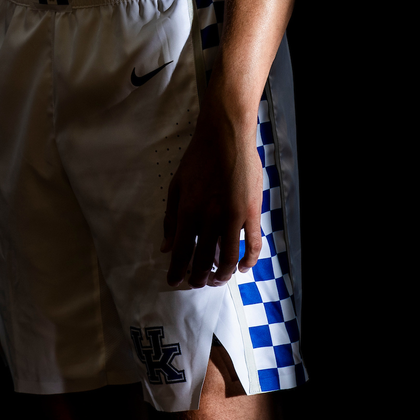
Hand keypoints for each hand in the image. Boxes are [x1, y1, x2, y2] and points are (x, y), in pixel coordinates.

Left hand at [160, 92, 262, 288]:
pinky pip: (253, 243)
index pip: (181, 251)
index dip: (176, 271)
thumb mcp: (177, 186)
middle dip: (198, 277)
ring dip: (222, 275)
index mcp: (189, 211)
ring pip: (228, 258)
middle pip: (203, 259)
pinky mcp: (252, 211)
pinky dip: (249, 260)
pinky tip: (243, 268)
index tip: (174, 282)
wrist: (225, 136)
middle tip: (196, 283)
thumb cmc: (198, 159)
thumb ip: (170, 218)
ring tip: (216, 280)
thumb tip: (166, 247)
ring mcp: (233, 216)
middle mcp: (210, 217)